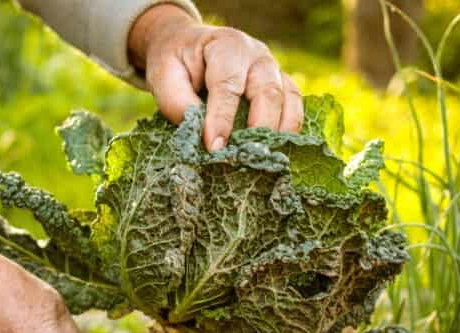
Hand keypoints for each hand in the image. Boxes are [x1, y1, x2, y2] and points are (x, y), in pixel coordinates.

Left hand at [128, 4, 303, 149]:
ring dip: (280, 132)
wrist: (188, 47)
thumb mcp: (165, 76)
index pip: (228, 85)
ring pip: (288, 99)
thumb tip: (200, 136)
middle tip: (245, 157)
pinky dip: (290, 129)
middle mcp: (257, 55)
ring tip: (264, 158)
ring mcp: (273, 69)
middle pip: (268, 92)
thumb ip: (177, 103)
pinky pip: (295, 106)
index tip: (215, 148)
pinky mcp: (281, 84)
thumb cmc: (176, 63)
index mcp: (226, 46)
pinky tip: (277, 151)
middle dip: (259, 128)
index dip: (222, 119)